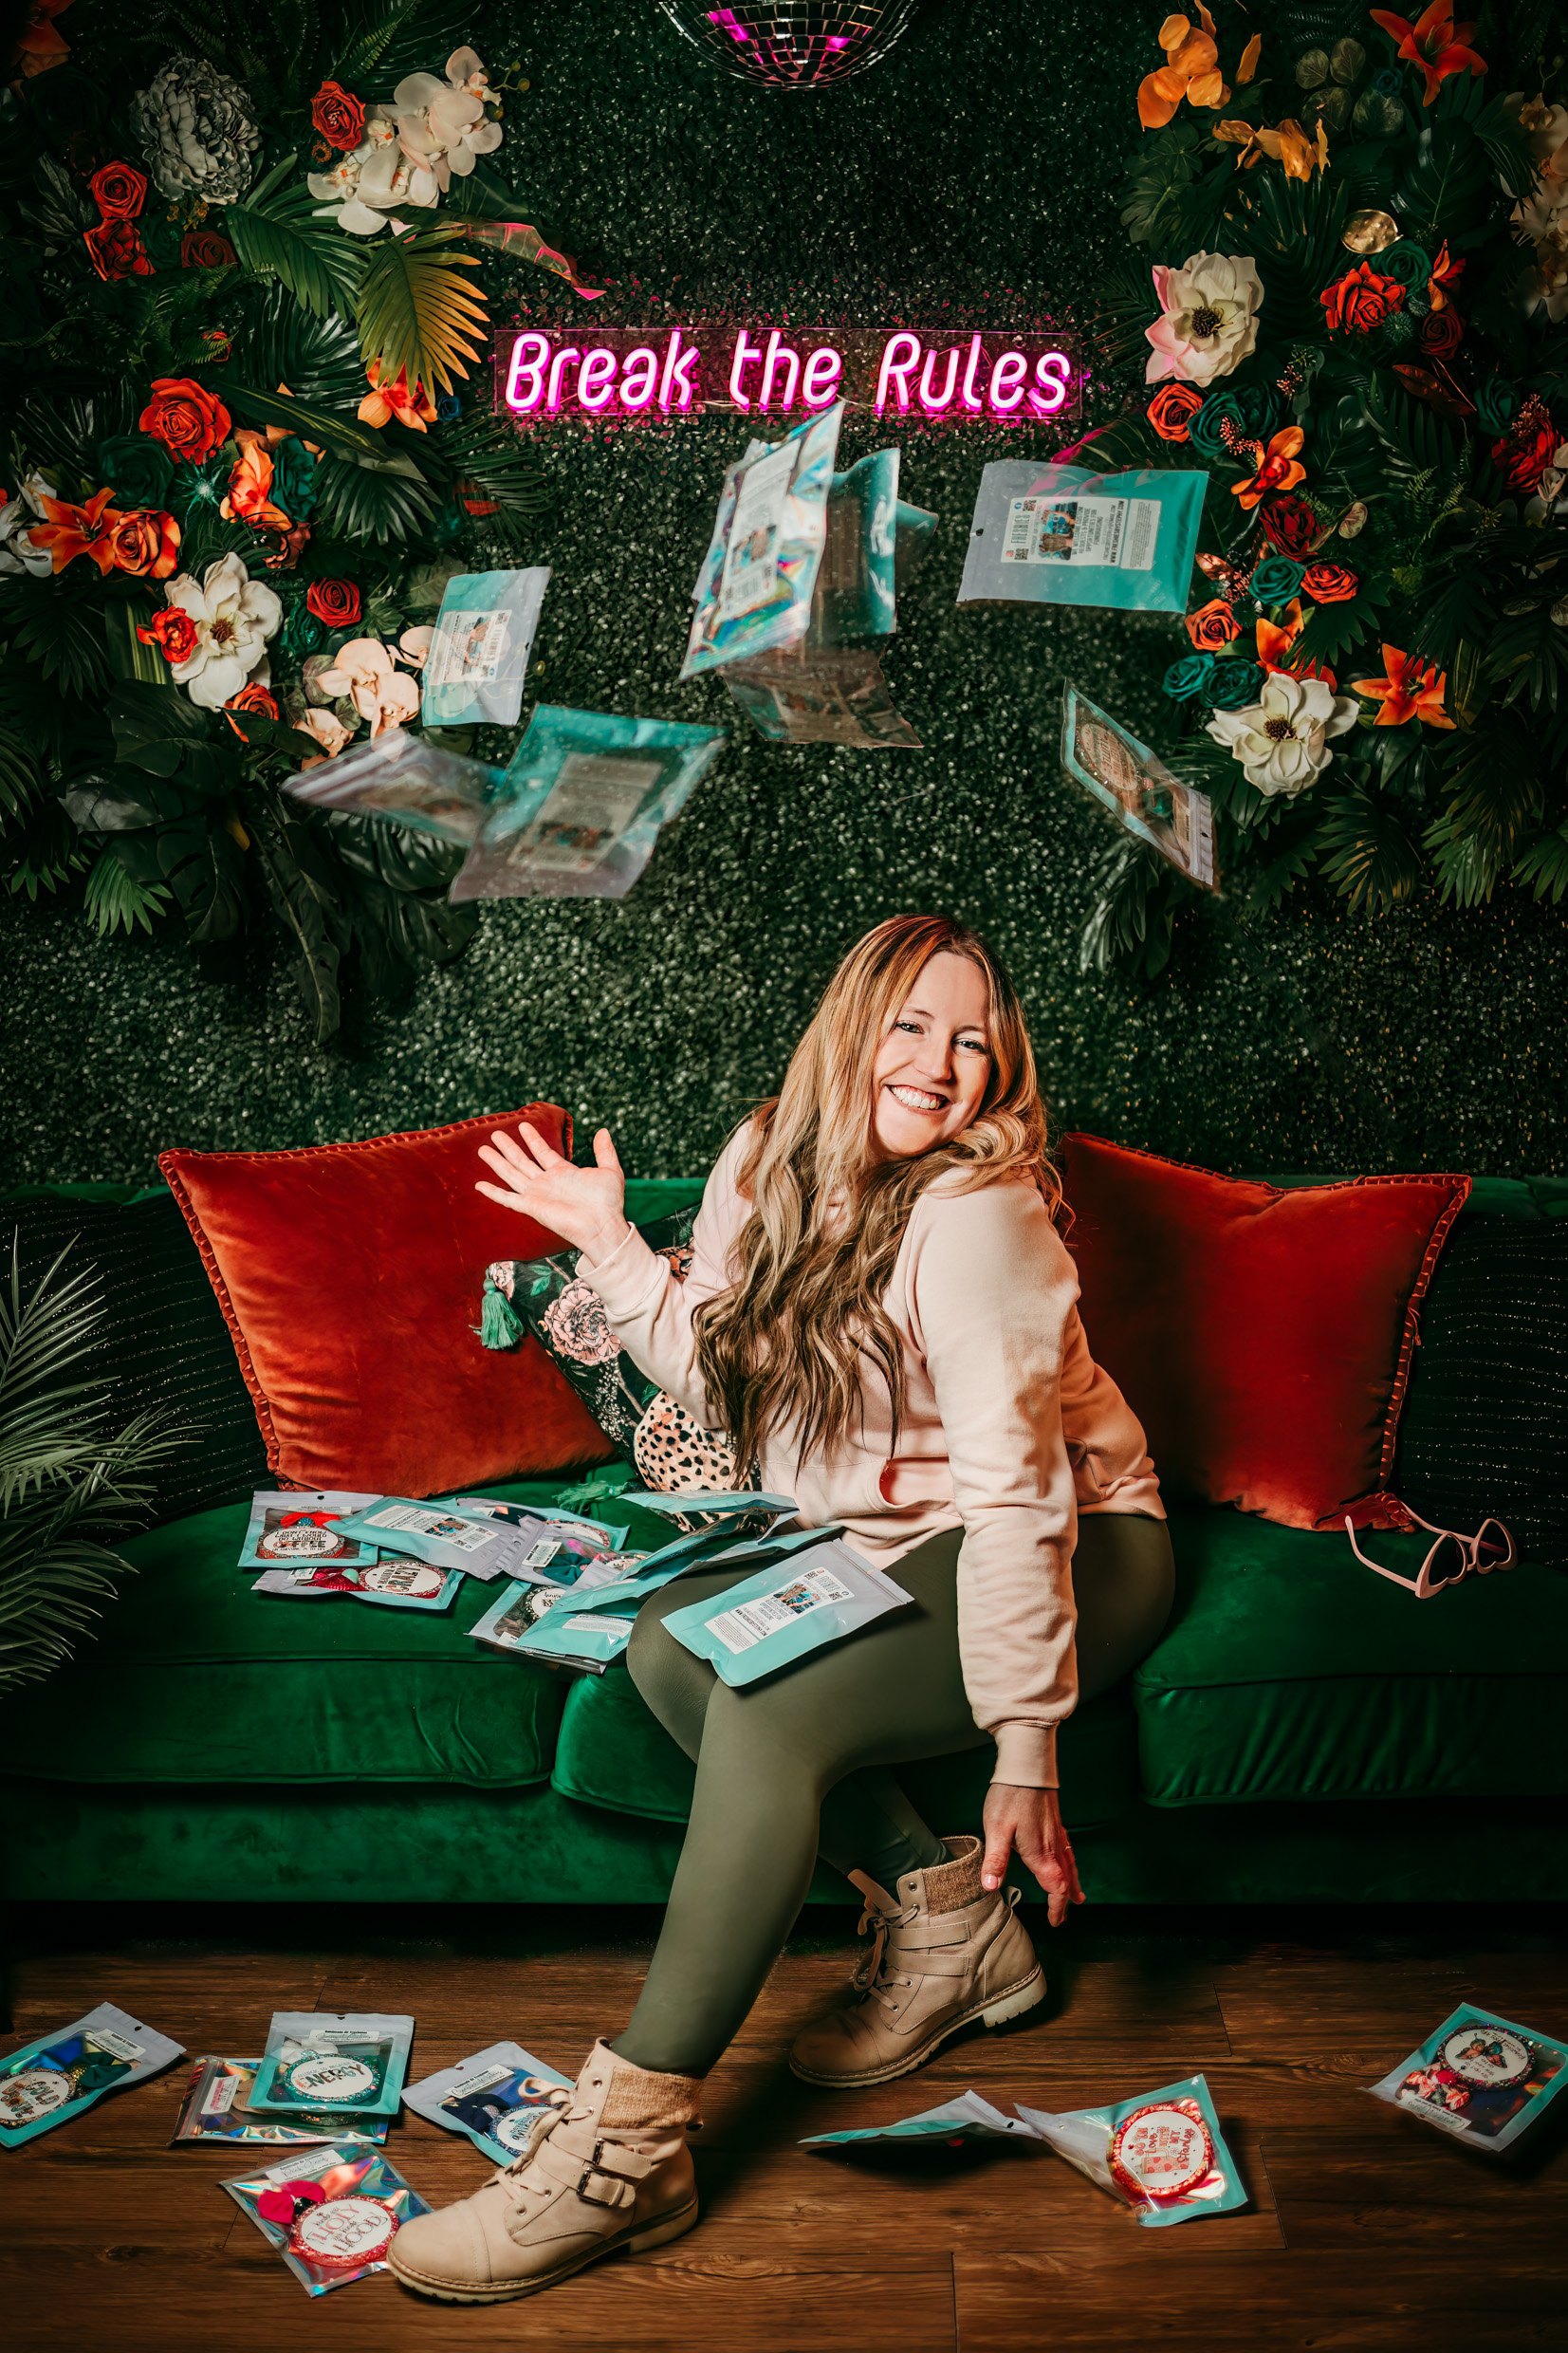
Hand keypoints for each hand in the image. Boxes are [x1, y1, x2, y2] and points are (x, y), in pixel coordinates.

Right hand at [475, 1123, 628, 1262]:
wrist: (602, 1224)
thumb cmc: (608, 1203)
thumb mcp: (611, 1170)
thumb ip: (605, 1151)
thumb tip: (603, 1130)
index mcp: (563, 1172)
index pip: (543, 1152)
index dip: (532, 1139)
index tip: (523, 1125)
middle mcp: (547, 1182)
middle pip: (522, 1161)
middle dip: (509, 1147)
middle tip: (495, 1134)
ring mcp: (538, 1194)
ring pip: (512, 1174)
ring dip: (498, 1162)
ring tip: (483, 1149)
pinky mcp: (531, 1207)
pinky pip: (508, 1198)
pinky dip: (494, 1192)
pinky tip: (480, 1185)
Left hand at [980, 1783, 1084, 1928]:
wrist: (1027, 1765)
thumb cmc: (1011, 1794)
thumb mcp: (996, 1828)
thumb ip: (995, 1859)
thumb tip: (990, 1887)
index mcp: (1040, 1853)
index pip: (1055, 1887)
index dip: (1057, 1907)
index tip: (1055, 1921)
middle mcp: (1053, 1846)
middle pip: (1065, 1880)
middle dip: (1065, 1900)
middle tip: (1065, 1915)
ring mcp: (1056, 1833)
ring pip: (1069, 1864)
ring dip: (1072, 1883)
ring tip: (1076, 1896)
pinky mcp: (1054, 1821)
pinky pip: (1067, 1850)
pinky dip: (1070, 1864)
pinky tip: (1067, 1860)